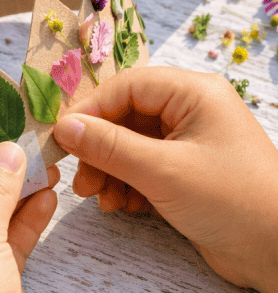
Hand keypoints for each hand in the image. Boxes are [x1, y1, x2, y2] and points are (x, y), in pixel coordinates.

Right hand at [53, 66, 277, 292]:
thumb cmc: (231, 201)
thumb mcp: (163, 171)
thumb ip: (109, 146)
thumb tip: (64, 127)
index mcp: (193, 93)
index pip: (126, 86)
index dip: (90, 110)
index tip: (62, 139)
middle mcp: (191, 111)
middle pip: (125, 116)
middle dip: (99, 149)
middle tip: (81, 182)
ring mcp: (190, 143)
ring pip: (130, 145)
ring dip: (109, 171)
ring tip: (100, 199)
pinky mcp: (188, 173)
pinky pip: (143, 168)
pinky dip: (126, 185)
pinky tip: (122, 206)